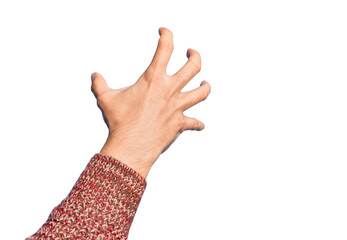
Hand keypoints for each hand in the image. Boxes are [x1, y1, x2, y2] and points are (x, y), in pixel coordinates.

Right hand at [91, 27, 210, 177]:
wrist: (131, 147)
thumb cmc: (119, 122)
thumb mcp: (106, 99)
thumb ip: (100, 84)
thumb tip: (94, 76)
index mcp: (154, 79)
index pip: (166, 48)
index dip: (167, 34)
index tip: (164, 31)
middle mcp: (170, 90)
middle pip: (194, 66)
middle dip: (195, 56)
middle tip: (191, 53)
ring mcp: (178, 107)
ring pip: (202, 93)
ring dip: (205, 87)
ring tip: (205, 84)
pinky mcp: (180, 124)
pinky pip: (195, 123)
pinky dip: (197, 124)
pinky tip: (199, 124)